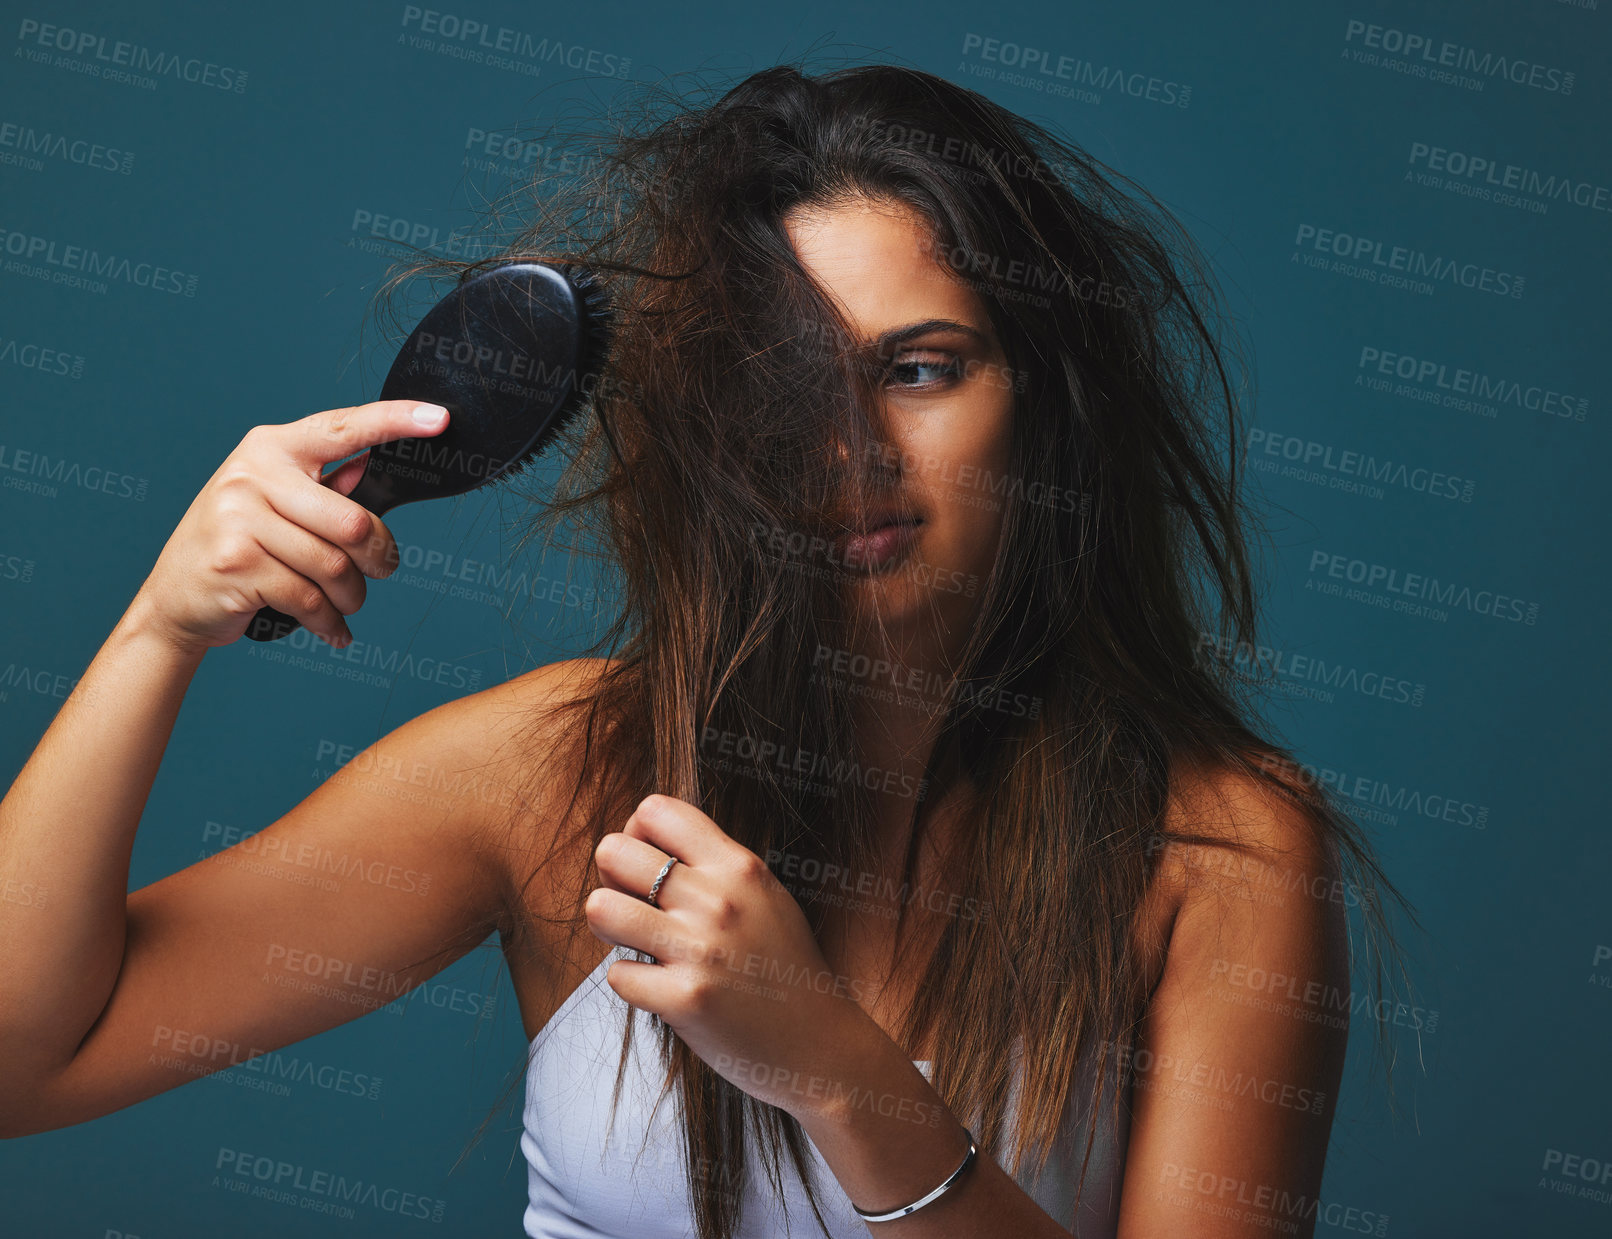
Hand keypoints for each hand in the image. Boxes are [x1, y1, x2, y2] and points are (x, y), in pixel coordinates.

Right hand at [129, 401, 448, 652]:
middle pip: (353, 522)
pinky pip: (309, 599)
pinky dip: (330, 622)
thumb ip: (322, 486)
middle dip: (379, 558)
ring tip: (347, 604)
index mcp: (271, 448)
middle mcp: (252, 474)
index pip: (344, 428)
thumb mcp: (273, 503)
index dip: (395, 421)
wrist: (174, 598)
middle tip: (382, 571)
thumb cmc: (240, 545)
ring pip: (334, 566)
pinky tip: (334, 630)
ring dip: (352, 597)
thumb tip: (370, 468)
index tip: (439, 418)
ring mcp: (239, 517)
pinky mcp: (236, 563)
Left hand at [585, 794, 871, 1117]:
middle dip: (611, 879)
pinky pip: (617, 975)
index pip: (654, 810)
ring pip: (600, 908)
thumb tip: (635, 844)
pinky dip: (632, 983)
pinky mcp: (686, 1000)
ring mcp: (701, 950)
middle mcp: (719, 900)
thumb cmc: (782, 966)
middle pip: (613, 851)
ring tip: (634, 942)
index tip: (646, 867)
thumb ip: (711, 865)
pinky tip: (661, 988)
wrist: (821, 1043)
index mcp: (738, 866)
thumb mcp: (763, 894)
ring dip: (607, 927)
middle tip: (633, 907)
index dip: (634, 834)